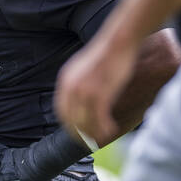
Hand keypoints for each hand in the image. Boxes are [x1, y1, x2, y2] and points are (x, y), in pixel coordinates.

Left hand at [55, 35, 138, 149]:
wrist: (118, 40)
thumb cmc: (107, 53)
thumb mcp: (84, 66)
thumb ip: (78, 81)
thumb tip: (82, 94)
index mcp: (65, 81)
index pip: (61, 109)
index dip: (68, 124)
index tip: (77, 131)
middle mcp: (71, 87)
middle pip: (71, 119)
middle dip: (79, 132)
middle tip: (89, 140)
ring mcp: (84, 91)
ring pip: (85, 121)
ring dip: (93, 132)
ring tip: (102, 137)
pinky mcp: (100, 93)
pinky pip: (99, 118)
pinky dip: (104, 127)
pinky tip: (111, 130)